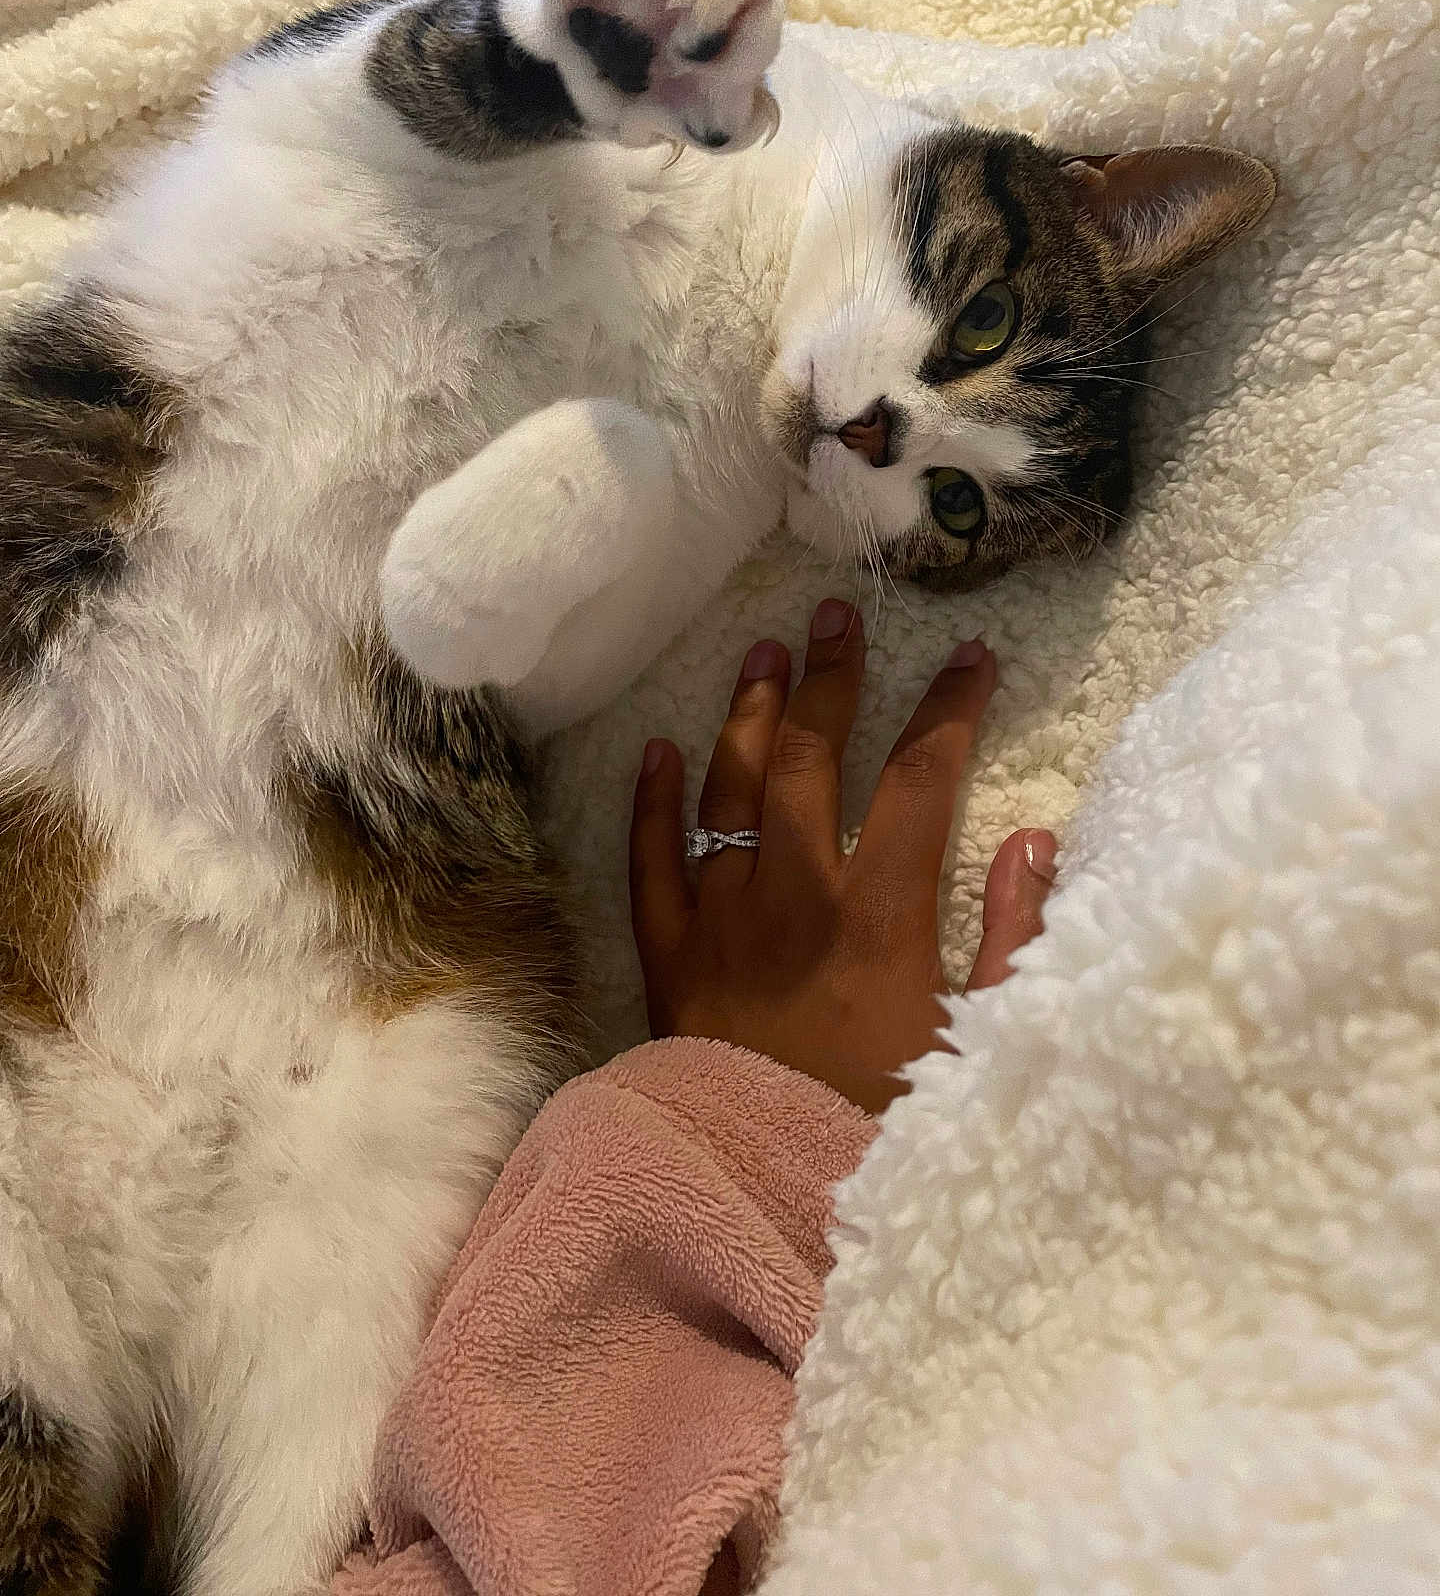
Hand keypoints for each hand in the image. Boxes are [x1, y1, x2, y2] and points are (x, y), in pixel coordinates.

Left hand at [629, 599, 1055, 1113]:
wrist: (764, 1191)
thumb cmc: (883, 1126)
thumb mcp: (979, 1045)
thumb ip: (1016, 940)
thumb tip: (1036, 840)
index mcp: (881, 914)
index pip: (922, 779)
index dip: (950, 709)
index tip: (970, 656)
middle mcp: (795, 894)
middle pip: (814, 756)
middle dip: (832, 678)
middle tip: (837, 615)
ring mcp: (721, 916)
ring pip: (731, 785)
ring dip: (748, 712)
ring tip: (761, 652)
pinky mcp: (666, 952)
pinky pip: (652, 858)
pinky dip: (653, 798)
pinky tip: (657, 748)